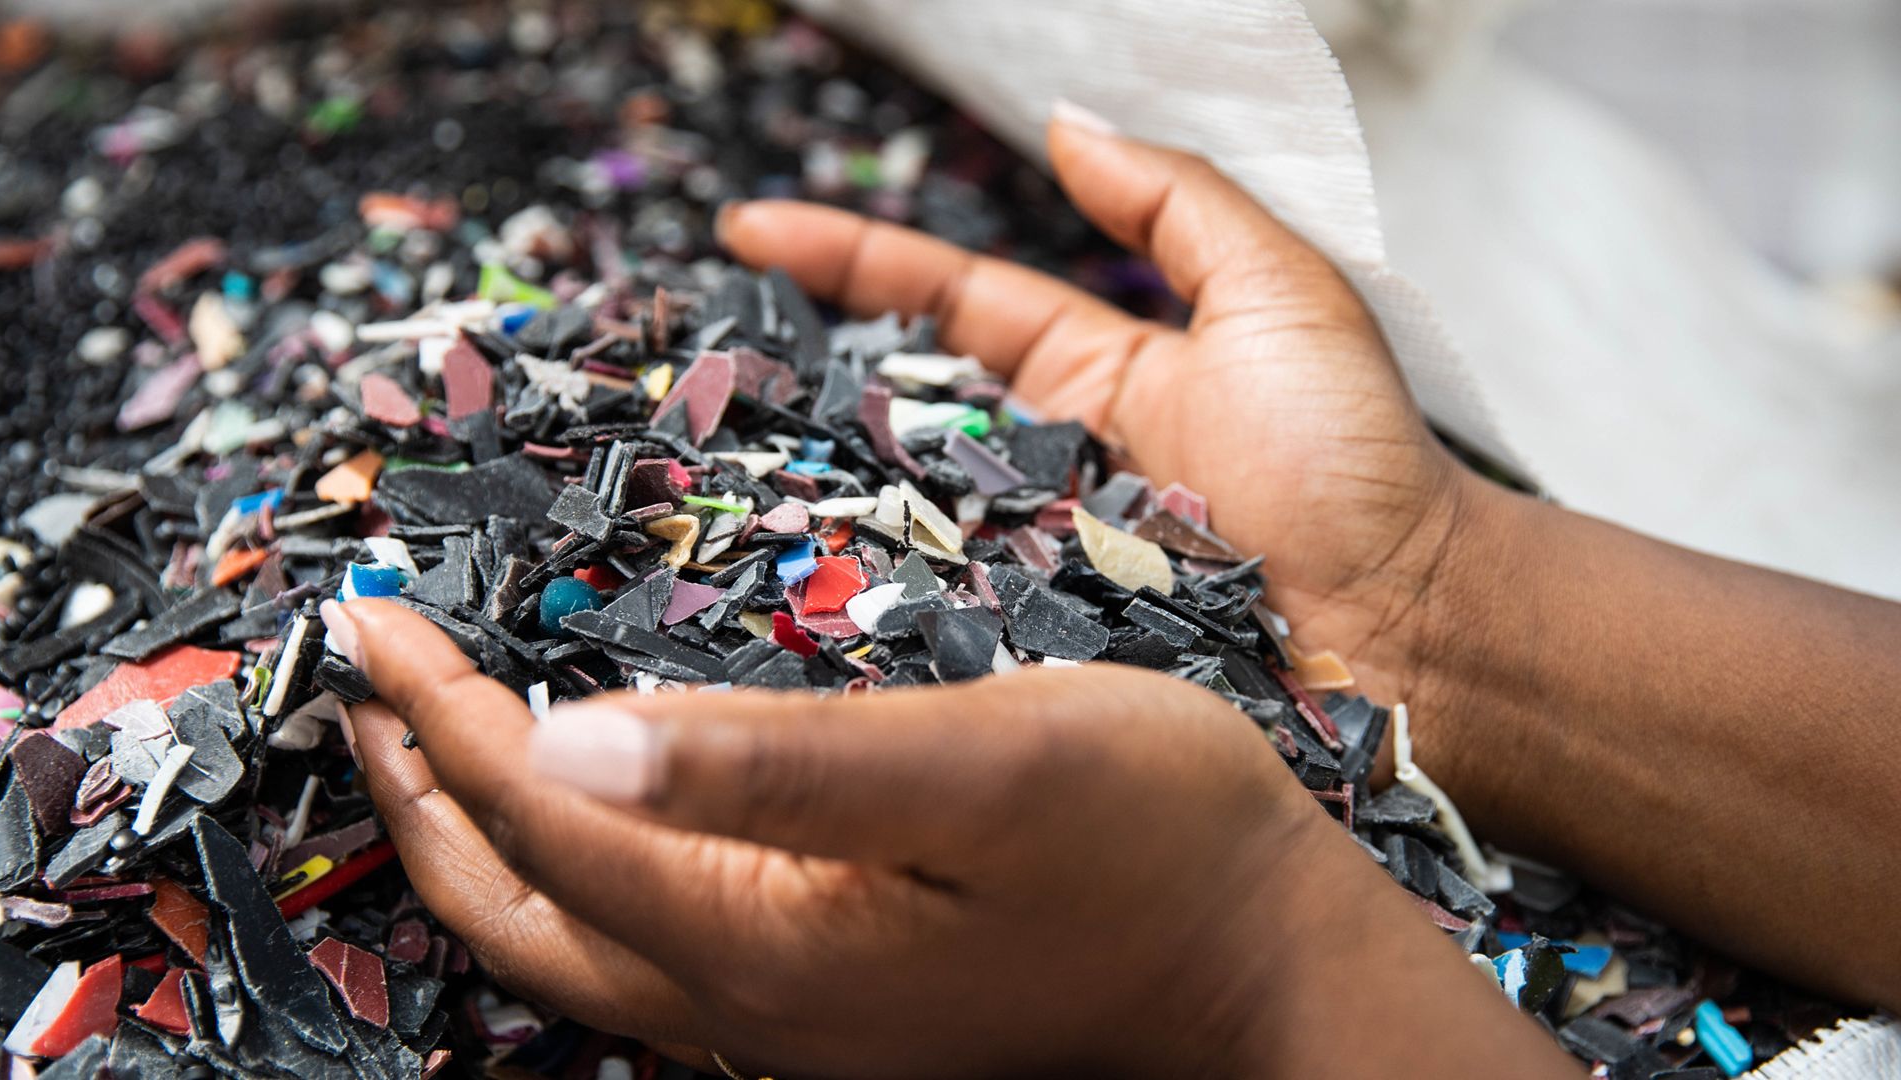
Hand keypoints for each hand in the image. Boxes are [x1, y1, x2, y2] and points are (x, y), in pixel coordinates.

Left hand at [334, 599, 1574, 1077]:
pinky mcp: (834, 1003)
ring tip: (437, 747)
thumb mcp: (981, 767)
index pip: (544, 817)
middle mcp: (749, 1008)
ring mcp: (790, 1022)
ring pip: (572, 938)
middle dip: (420, 794)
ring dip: (483, 837)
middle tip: (367, 684)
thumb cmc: (1154, 841)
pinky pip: (644, 944)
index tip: (373, 618)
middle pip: (520, 909)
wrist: (1267, 962)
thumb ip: (775, 760)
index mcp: (761, 943)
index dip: (445, 715)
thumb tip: (567, 745)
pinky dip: (573, 866)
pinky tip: (594, 813)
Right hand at [719, 103, 1480, 713]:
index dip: (848, 261)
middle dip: (791, 379)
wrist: (1417, 630)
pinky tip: (776, 583)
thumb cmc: (1360, 467)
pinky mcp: (1032, 653)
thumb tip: (1066, 124)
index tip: (745, 235)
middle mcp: (1041, 468)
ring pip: (892, 517)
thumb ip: (1174, 206)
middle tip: (682, 358)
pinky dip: (859, 600)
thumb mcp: (1279, 296)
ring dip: (802, 491)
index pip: (945, 300)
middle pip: (893, 410)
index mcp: (1093, 375)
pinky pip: (931, 618)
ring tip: (691, 460)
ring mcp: (1026, 564)